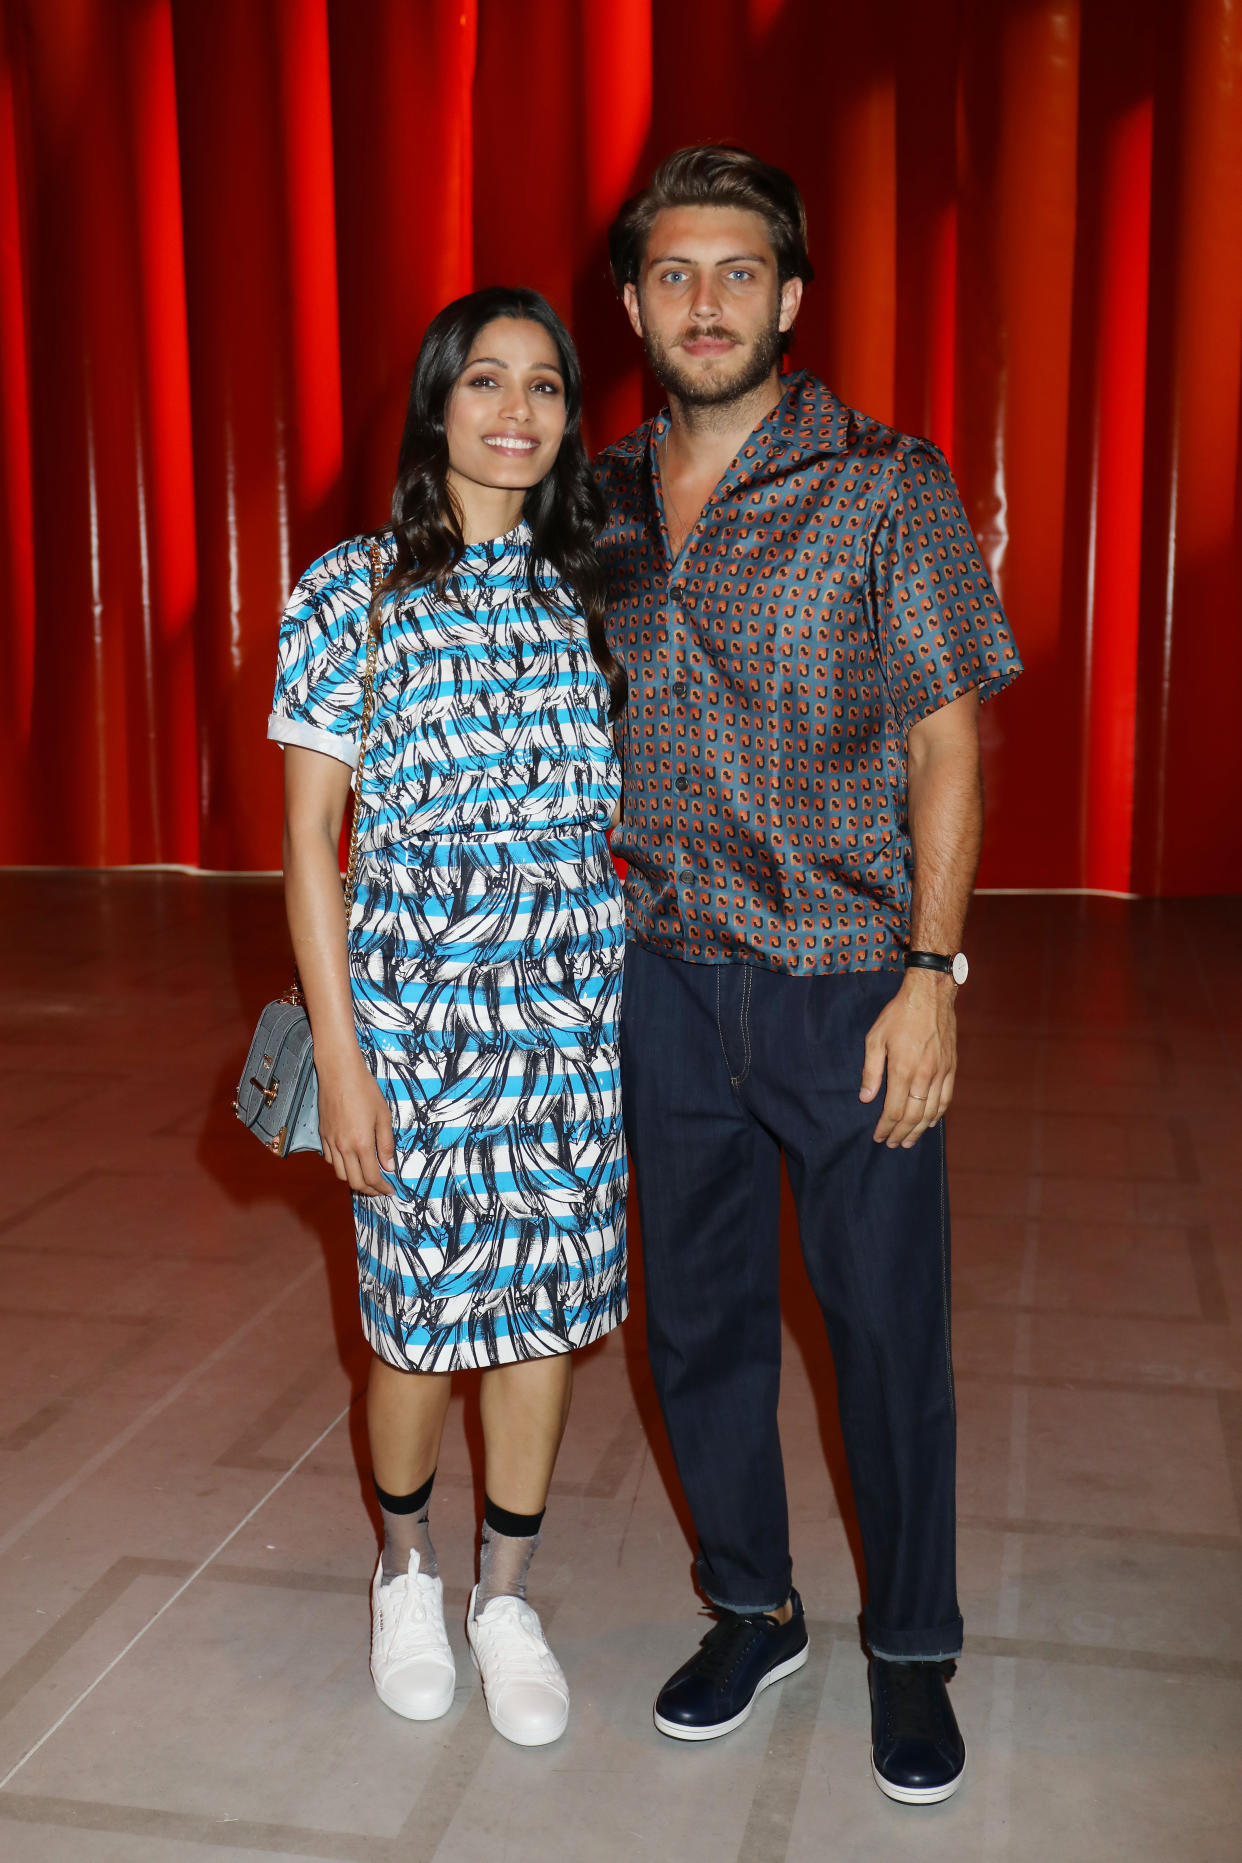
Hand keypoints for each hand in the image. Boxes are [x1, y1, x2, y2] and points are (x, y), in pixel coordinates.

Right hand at [316, 1050, 396, 1193]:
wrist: (339, 1072)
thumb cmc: (364, 1090)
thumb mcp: (383, 1116)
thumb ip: (386, 1144)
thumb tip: (389, 1166)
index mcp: (361, 1143)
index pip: (372, 1177)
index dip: (382, 1188)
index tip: (390, 1190)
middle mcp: (344, 1147)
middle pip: (354, 1181)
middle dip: (369, 1190)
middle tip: (380, 1188)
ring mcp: (331, 1142)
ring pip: (340, 1174)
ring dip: (354, 1180)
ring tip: (366, 1176)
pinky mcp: (323, 1135)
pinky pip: (330, 1160)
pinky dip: (341, 1166)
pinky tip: (350, 1160)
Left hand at [859, 970, 957, 1147]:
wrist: (931, 995)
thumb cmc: (899, 1015)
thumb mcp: (875, 1039)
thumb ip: (871, 1071)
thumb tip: (866, 1098)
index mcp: (903, 1069)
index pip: (894, 1110)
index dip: (886, 1128)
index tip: (878, 1137)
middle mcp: (924, 1075)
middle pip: (913, 1117)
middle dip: (901, 1134)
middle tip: (892, 1144)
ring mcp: (941, 1072)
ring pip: (931, 1112)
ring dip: (919, 1130)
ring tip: (909, 1141)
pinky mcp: (951, 1067)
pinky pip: (946, 1098)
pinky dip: (937, 1115)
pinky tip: (929, 1123)